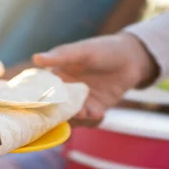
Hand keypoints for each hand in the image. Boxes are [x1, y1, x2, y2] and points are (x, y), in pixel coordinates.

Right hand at [33, 33, 157, 125]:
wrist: (132, 58)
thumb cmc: (103, 48)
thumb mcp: (82, 51)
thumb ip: (60, 56)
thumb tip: (35, 58)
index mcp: (57, 77)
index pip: (43, 92)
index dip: (41, 101)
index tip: (43, 106)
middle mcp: (66, 91)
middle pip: (56, 109)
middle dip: (60, 114)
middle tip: (69, 111)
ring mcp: (81, 102)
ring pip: (72, 117)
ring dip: (77, 119)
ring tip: (86, 113)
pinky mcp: (96, 109)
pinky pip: (90, 120)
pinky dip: (92, 120)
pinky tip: (99, 114)